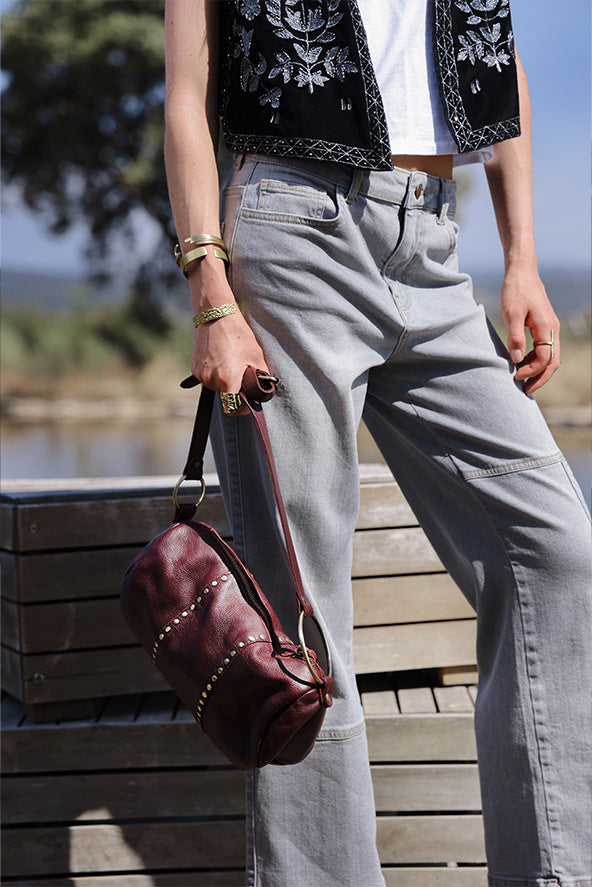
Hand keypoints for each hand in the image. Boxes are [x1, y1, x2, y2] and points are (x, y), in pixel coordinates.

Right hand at [187, 257, 269, 411]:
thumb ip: (260, 378)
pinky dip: (216, 375)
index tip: (248, 400)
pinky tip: (222, 361)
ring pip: (216, 389)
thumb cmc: (238, 334)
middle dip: (235, 391)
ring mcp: (201, 375)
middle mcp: (211, 381)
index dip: (243, 407)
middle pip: (226, 398)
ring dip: (225, 382)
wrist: (216, 315)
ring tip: (231, 364)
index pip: (234, 408)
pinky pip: (208, 379)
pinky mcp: (195, 369)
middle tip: (242, 374)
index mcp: (227, 381)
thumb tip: (263, 391)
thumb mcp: (256, 356)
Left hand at [500, 264, 559, 394]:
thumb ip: (514, 337)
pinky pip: (545, 348)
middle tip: (526, 391)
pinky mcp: (544, 325)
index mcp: (546, 327)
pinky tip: (522, 364)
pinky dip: (536, 360)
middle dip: (540, 378)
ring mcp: (550, 327)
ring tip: (522, 381)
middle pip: (553, 362)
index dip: (531, 371)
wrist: (522, 271)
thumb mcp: (511, 314)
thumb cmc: (515, 290)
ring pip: (551, 356)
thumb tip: (516, 360)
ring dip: (538, 371)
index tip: (515, 377)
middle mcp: (552, 329)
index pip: (544, 358)